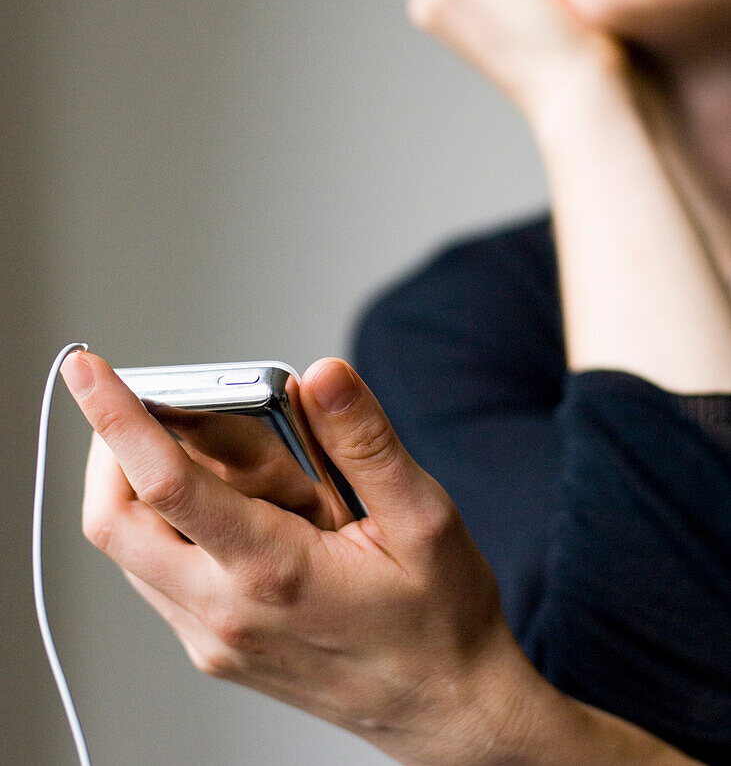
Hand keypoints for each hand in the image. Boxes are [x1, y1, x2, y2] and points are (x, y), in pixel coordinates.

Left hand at [61, 351, 528, 765]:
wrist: (444, 710)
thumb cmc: (438, 619)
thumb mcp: (424, 517)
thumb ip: (364, 441)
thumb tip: (322, 374)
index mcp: (273, 571)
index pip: (166, 482)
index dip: (115, 417)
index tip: (87, 370)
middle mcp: (223, 611)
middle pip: (116, 520)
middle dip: (114, 448)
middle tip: (162, 403)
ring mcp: (212, 636)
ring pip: (132, 547)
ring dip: (147, 484)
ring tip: (231, 458)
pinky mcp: (214, 647)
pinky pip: (158, 573)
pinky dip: (170, 521)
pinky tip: (237, 503)